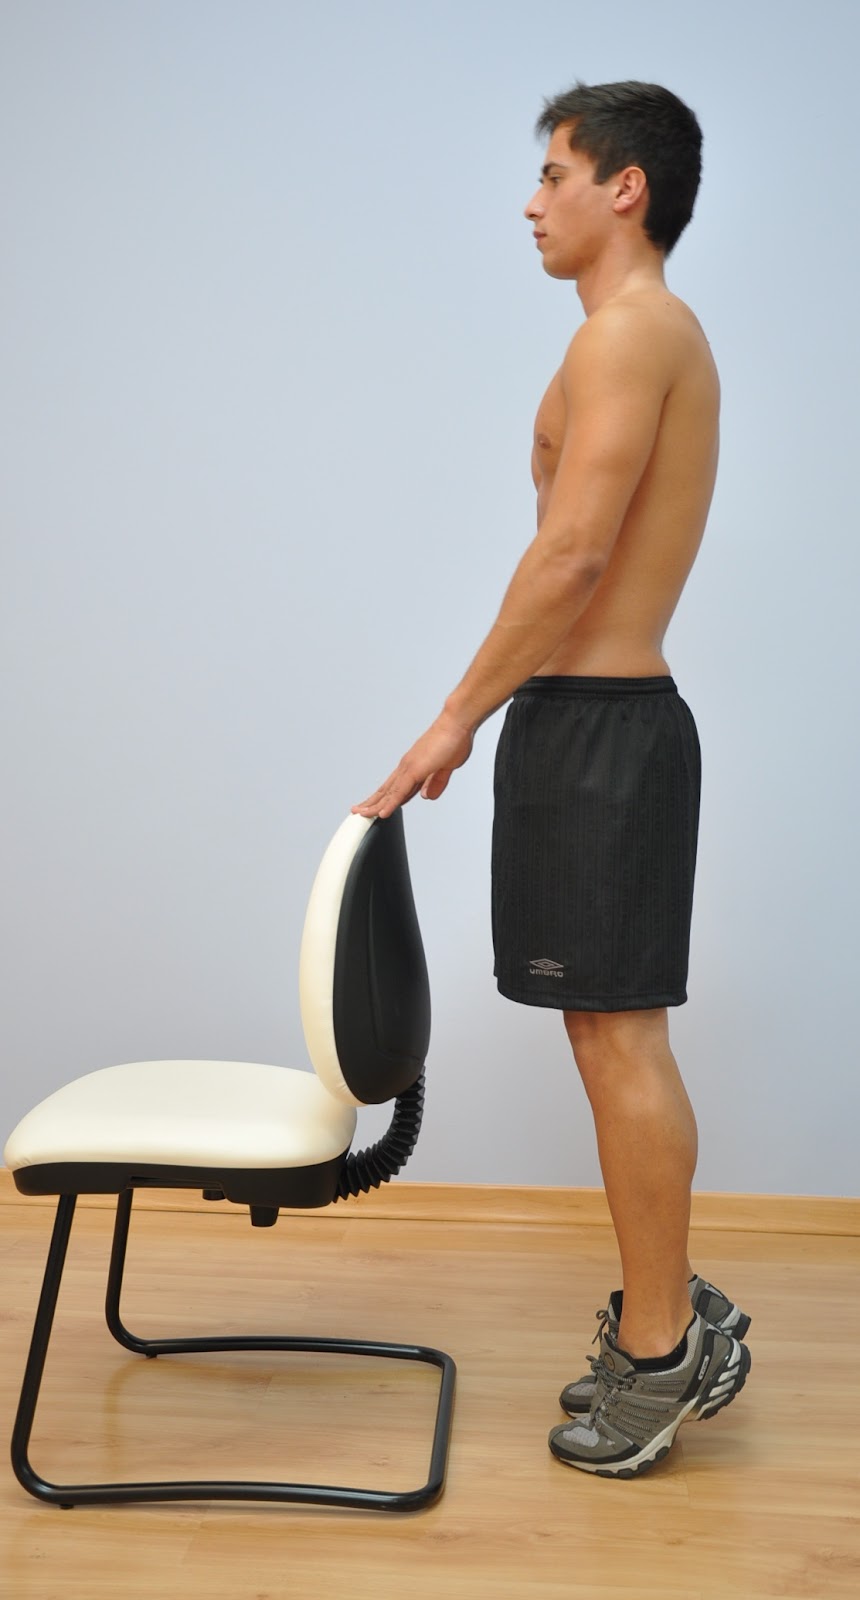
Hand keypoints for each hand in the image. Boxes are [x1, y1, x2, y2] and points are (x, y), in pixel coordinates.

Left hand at [352, 708, 473, 818]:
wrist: (456, 723)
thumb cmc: (454, 740)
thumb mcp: (446, 768)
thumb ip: (437, 783)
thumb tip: (427, 796)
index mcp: (414, 766)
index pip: (396, 787)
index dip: (386, 799)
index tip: (378, 807)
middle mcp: (407, 767)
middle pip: (386, 790)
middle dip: (373, 802)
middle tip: (359, 811)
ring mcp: (409, 768)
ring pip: (388, 792)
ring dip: (375, 805)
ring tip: (362, 815)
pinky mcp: (414, 770)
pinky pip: (399, 792)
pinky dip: (390, 804)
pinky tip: (382, 813)